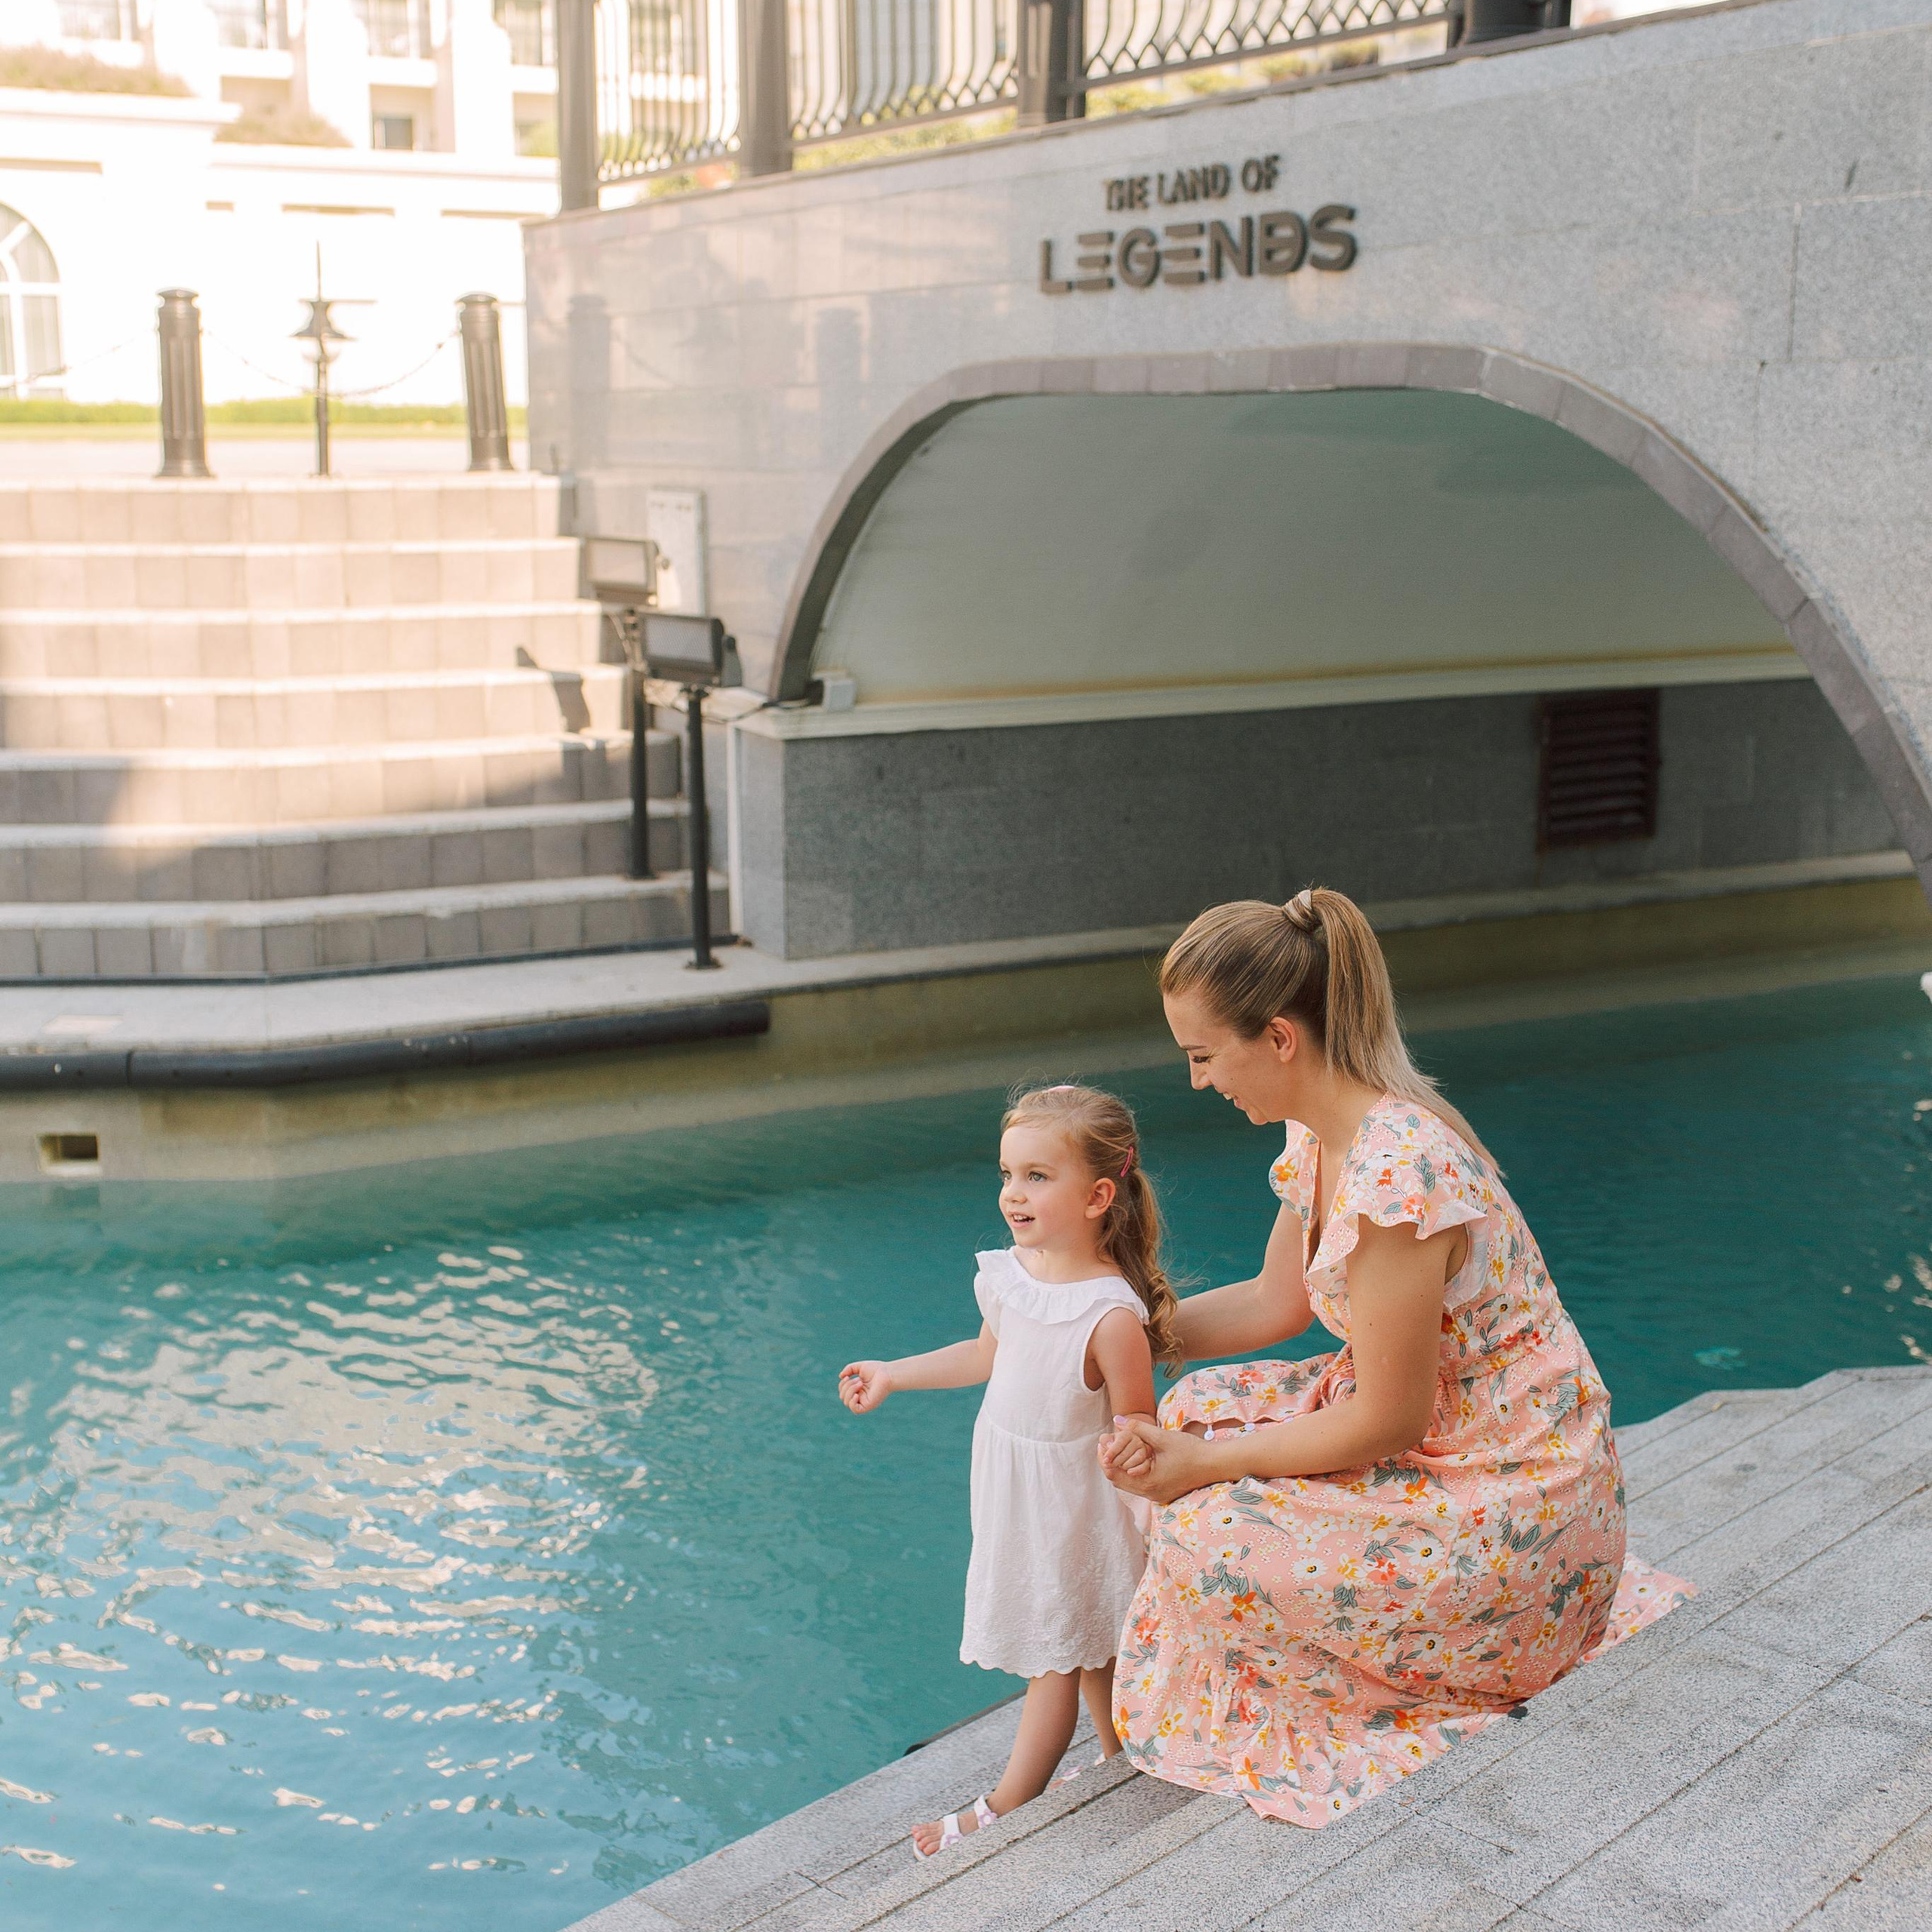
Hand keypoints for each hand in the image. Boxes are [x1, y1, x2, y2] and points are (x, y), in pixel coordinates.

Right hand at [838, 1360, 891, 1413]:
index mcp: (857, 1389)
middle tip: (858, 1380)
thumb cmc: (876, 1369)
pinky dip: (852, 1402)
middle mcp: (860, 1396)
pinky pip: (855, 1409)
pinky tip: (857, 1394)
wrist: (887, 1373)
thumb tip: (840, 1376)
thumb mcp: (859, 1367)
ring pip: (847, 1402)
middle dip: (846, 1387)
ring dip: (850, 1391)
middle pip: (843, 1397)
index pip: (843, 1391)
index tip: (848, 1376)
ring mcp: (864, 1402)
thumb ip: (849, 1369)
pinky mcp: (868, 1405)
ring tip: (860, 1383)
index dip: (842, 1384)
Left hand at [1100, 1416, 1217, 1505]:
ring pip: (1126, 1483)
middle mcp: (1150, 1494)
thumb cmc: (1191, 1450)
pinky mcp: (1161, 1493)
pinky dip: (1131, 1471)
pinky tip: (1133, 1456)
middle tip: (1107, 1442)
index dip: (1104, 1456)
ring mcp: (1156, 1496)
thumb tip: (1117, 1420)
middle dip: (1109, 1460)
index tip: (1103, 1439)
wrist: (1215, 1465)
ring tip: (1118, 1446)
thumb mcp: (1163, 1437)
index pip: (1113, 1473)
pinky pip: (1138, 1484)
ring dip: (1120, 1466)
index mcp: (1148, 1483)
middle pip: (1117, 1480)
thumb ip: (1138, 1428)